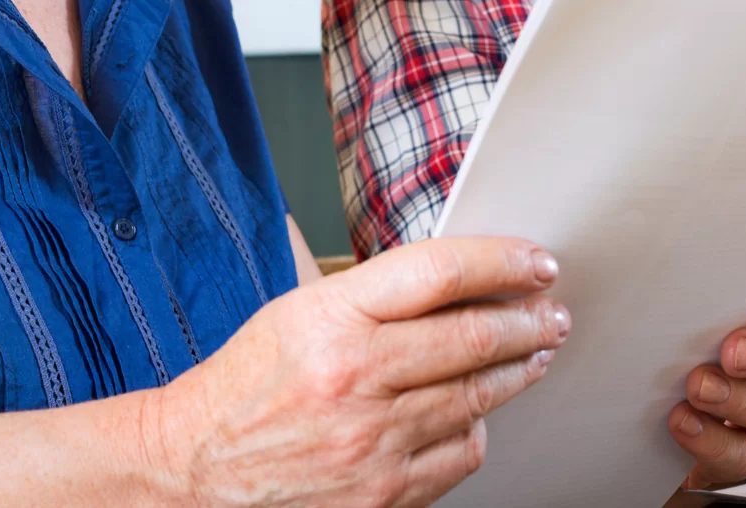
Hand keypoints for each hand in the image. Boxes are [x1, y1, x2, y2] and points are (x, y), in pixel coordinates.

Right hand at [149, 235, 568, 507]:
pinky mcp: (382, 496)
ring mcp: (372, 444)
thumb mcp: (297, 314)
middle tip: (553, 312)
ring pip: (477, 398)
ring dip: (517, 372)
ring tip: (533, 354)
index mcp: (329, 320)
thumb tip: (460, 283)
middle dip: (529, 321)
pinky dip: (476, 430)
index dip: (501, 261)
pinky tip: (476, 414)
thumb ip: (375, 296)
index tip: (536, 261)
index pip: (439, 273)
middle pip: (474, 337)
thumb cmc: (244, 386)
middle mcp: (354, 380)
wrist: (193, 471)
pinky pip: (461, 455)